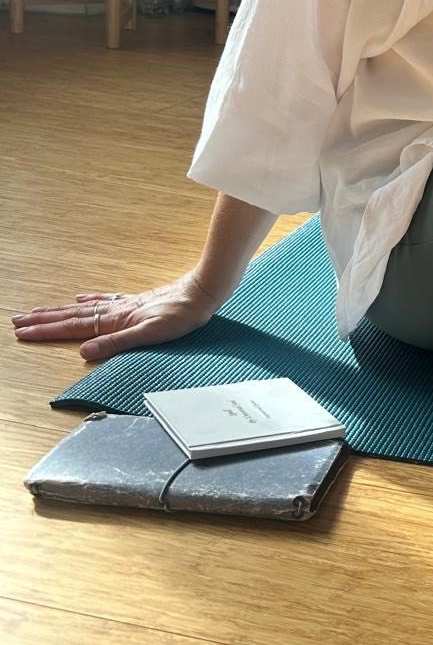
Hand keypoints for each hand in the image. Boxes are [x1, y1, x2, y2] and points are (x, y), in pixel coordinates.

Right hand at [11, 270, 221, 363]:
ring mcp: (124, 305)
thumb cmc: (181, 316)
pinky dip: (88, 301)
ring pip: (83, 309)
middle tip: (16, 321)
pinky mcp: (136, 301)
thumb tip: (84, 352)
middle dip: (43, 320)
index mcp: (115, 320)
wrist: (203, 292)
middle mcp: (115, 311)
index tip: (22, 333)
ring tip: (37, 311)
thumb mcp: (150, 335)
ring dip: (58, 311)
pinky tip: (81, 299)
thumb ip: (116, 343)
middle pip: (71, 316)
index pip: (73, 328)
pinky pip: (104, 301)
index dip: (46, 332)